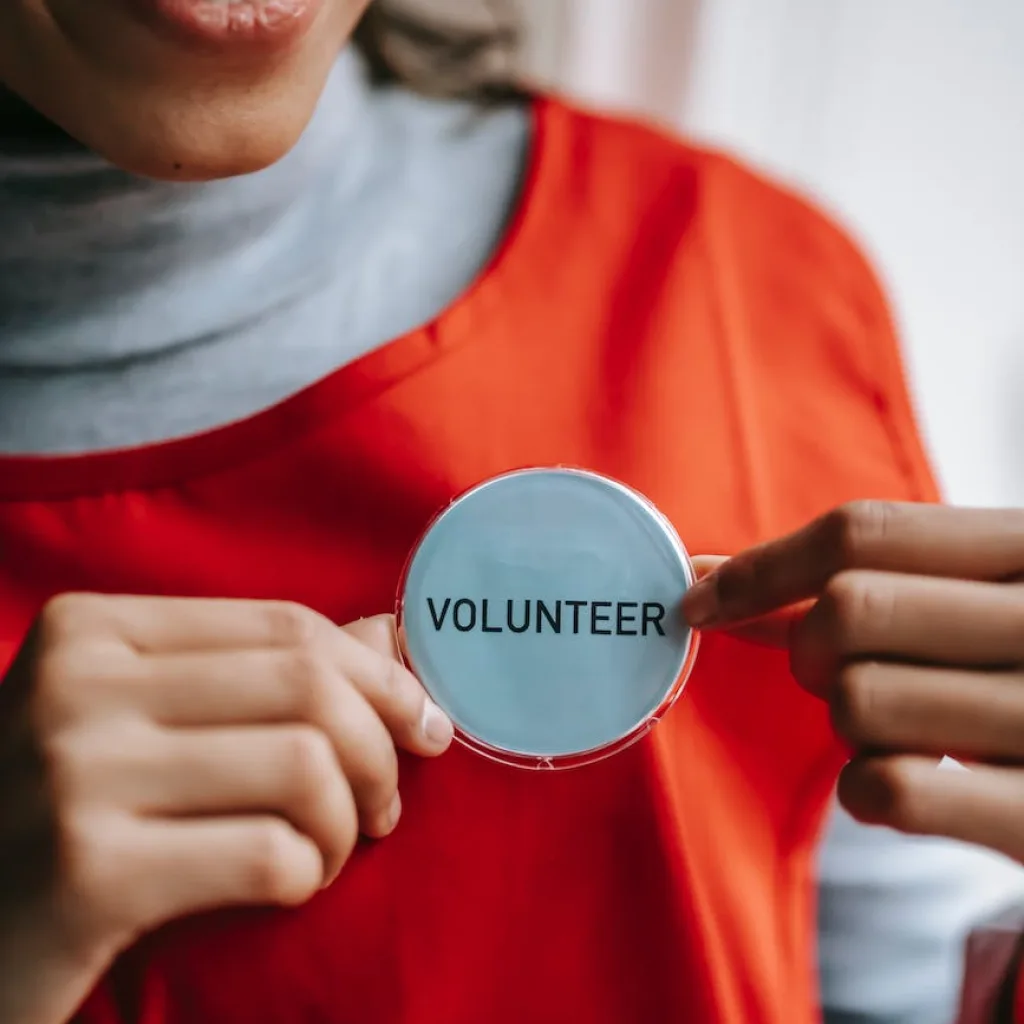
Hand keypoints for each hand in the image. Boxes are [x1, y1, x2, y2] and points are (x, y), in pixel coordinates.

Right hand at [0, 595, 452, 1023]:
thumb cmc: (65, 813)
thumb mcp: (140, 720)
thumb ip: (259, 672)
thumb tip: (388, 633)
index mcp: (92, 629)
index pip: (288, 628)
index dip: (378, 676)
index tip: (423, 723)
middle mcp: (75, 685)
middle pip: (307, 687)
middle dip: (380, 750)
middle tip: (385, 803)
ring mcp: (74, 776)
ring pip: (305, 766)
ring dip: (348, 821)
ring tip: (330, 849)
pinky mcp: (86, 877)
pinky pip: (271, 854)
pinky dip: (308, 874)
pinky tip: (290, 886)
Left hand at [682, 501, 1023, 862]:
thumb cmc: (1015, 666)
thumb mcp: (970, 603)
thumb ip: (863, 582)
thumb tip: (710, 577)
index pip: (862, 532)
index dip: (761, 566)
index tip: (700, 598)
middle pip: (847, 610)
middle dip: (808, 649)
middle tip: (834, 673)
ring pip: (857, 698)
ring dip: (846, 721)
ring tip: (895, 728)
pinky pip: (888, 788)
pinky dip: (864, 789)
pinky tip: (898, 782)